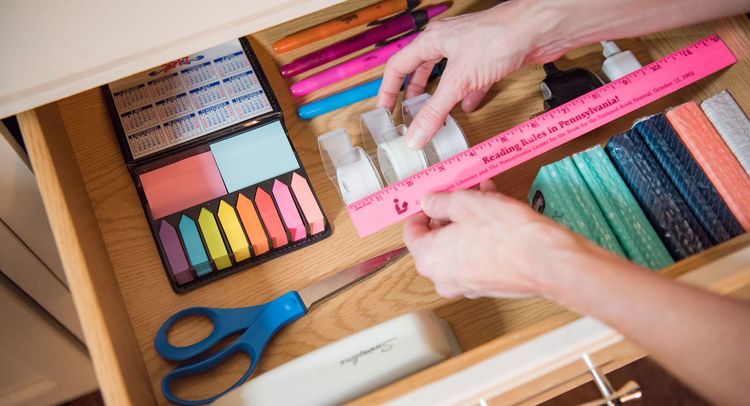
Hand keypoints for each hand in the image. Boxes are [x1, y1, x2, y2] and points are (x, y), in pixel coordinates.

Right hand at [377, 0, 573, 148]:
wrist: (539, 29)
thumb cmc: (498, 37)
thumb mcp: (458, 81)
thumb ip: (434, 111)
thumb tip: (414, 136)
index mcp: (431, 41)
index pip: (398, 66)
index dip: (388, 89)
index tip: (385, 110)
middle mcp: (448, 42)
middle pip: (421, 69)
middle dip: (414, 92)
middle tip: (407, 113)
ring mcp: (469, 50)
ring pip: (447, 75)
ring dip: (440, 95)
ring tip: (434, 113)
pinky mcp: (490, 59)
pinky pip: (471, 79)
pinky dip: (467, 94)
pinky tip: (468, 107)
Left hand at [403, 180, 615, 298]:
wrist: (546, 261)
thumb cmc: (505, 233)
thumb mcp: (464, 203)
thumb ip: (439, 201)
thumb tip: (429, 202)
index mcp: (428, 259)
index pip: (411, 232)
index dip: (422, 210)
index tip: (433, 196)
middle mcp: (442, 278)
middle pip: (436, 239)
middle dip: (450, 212)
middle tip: (463, 191)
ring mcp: (466, 284)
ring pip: (459, 245)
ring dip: (469, 219)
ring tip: (485, 194)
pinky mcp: (488, 284)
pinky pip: (477, 255)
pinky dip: (482, 235)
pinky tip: (498, 211)